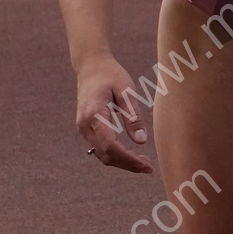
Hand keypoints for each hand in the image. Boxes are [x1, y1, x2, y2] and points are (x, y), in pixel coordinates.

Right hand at [76, 57, 153, 173]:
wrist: (90, 66)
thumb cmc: (111, 75)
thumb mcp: (126, 91)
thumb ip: (133, 116)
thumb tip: (141, 141)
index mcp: (94, 114)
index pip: (111, 146)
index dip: (129, 159)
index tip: (146, 165)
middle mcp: (85, 124)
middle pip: (106, 155)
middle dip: (128, 164)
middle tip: (149, 167)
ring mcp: (83, 128)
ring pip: (102, 155)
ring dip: (122, 162)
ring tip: (143, 163)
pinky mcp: (86, 128)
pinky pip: (100, 148)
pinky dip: (115, 155)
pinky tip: (130, 155)